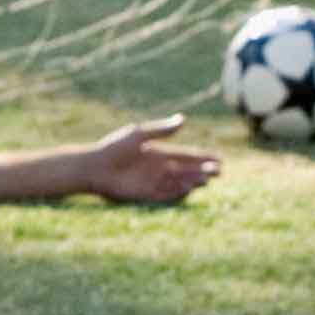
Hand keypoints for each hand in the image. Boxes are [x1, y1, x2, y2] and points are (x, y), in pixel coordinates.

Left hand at [74, 116, 222, 206]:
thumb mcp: (139, 135)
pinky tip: (190, 188)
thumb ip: (162, 130)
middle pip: (187, 170)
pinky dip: (179, 192)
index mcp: (158, 152)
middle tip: (220, 172)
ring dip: (194, 181)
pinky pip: (167, 194)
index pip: (186, 155)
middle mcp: (159, 168)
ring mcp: (154, 182)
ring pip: (180, 183)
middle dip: (203, 171)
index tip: (219, 158)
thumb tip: (184, 120)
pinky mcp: (147, 194)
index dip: (202, 157)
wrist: (94, 167)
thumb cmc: (114, 148)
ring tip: (208, 179)